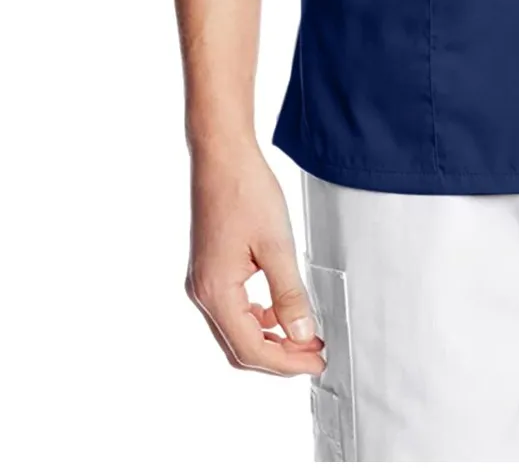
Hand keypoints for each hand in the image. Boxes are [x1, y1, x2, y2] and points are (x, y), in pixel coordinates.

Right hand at [185, 142, 325, 375]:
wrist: (222, 156)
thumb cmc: (246, 191)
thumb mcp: (277, 244)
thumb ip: (289, 294)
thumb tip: (302, 335)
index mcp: (216, 292)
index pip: (250, 349)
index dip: (286, 363)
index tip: (316, 362)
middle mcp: (202, 293)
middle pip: (239, 348)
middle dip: (278, 356)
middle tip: (314, 354)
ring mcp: (202, 281)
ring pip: (235, 330)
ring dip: (269, 338)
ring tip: (304, 333)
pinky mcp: (209, 269)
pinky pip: (232, 309)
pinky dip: (257, 317)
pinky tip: (280, 308)